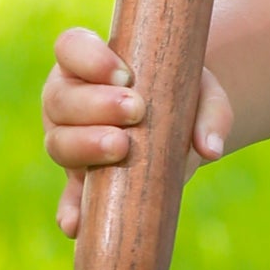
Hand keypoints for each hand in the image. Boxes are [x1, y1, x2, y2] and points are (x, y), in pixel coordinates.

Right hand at [41, 20, 232, 233]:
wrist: (182, 125)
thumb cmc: (183, 94)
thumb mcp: (203, 93)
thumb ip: (211, 113)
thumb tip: (210, 149)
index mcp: (87, 63)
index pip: (70, 46)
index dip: (88, 57)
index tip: (124, 73)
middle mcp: (68, 99)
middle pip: (60, 98)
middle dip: (95, 105)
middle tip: (136, 110)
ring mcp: (69, 141)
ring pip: (58, 142)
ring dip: (85, 146)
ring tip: (121, 148)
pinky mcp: (80, 182)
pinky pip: (69, 196)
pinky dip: (71, 209)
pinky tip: (76, 223)